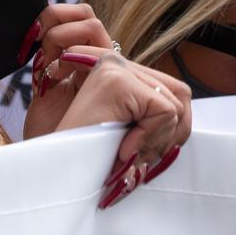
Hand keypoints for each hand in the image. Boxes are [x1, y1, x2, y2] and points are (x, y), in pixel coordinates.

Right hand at [21, 3, 190, 209]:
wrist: (52, 170)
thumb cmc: (86, 156)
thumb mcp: (127, 133)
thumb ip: (151, 117)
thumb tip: (183, 114)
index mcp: (120, 74)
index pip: (174, 93)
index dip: (172, 129)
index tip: (143, 153)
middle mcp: (118, 64)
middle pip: (180, 94)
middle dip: (172, 134)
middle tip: (141, 157)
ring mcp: (116, 68)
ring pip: (174, 104)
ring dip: (158, 139)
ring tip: (129, 152)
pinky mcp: (116, 80)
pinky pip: (163, 111)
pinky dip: (150, 138)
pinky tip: (123, 148)